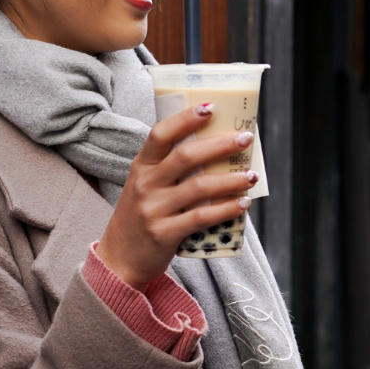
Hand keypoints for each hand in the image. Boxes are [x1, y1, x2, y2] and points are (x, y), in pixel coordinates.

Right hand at [97, 102, 256, 288]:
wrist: (118, 260)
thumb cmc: (141, 217)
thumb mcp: (145, 186)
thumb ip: (170, 169)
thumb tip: (218, 149)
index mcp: (141, 167)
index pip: (160, 134)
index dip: (186, 119)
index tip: (211, 107)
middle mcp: (145, 184)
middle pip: (186, 156)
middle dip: (220, 145)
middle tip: (246, 138)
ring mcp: (153, 209)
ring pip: (199, 187)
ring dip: (231, 179)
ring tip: (252, 176)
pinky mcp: (164, 234)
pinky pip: (201, 218)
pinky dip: (226, 209)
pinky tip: (243, 203)